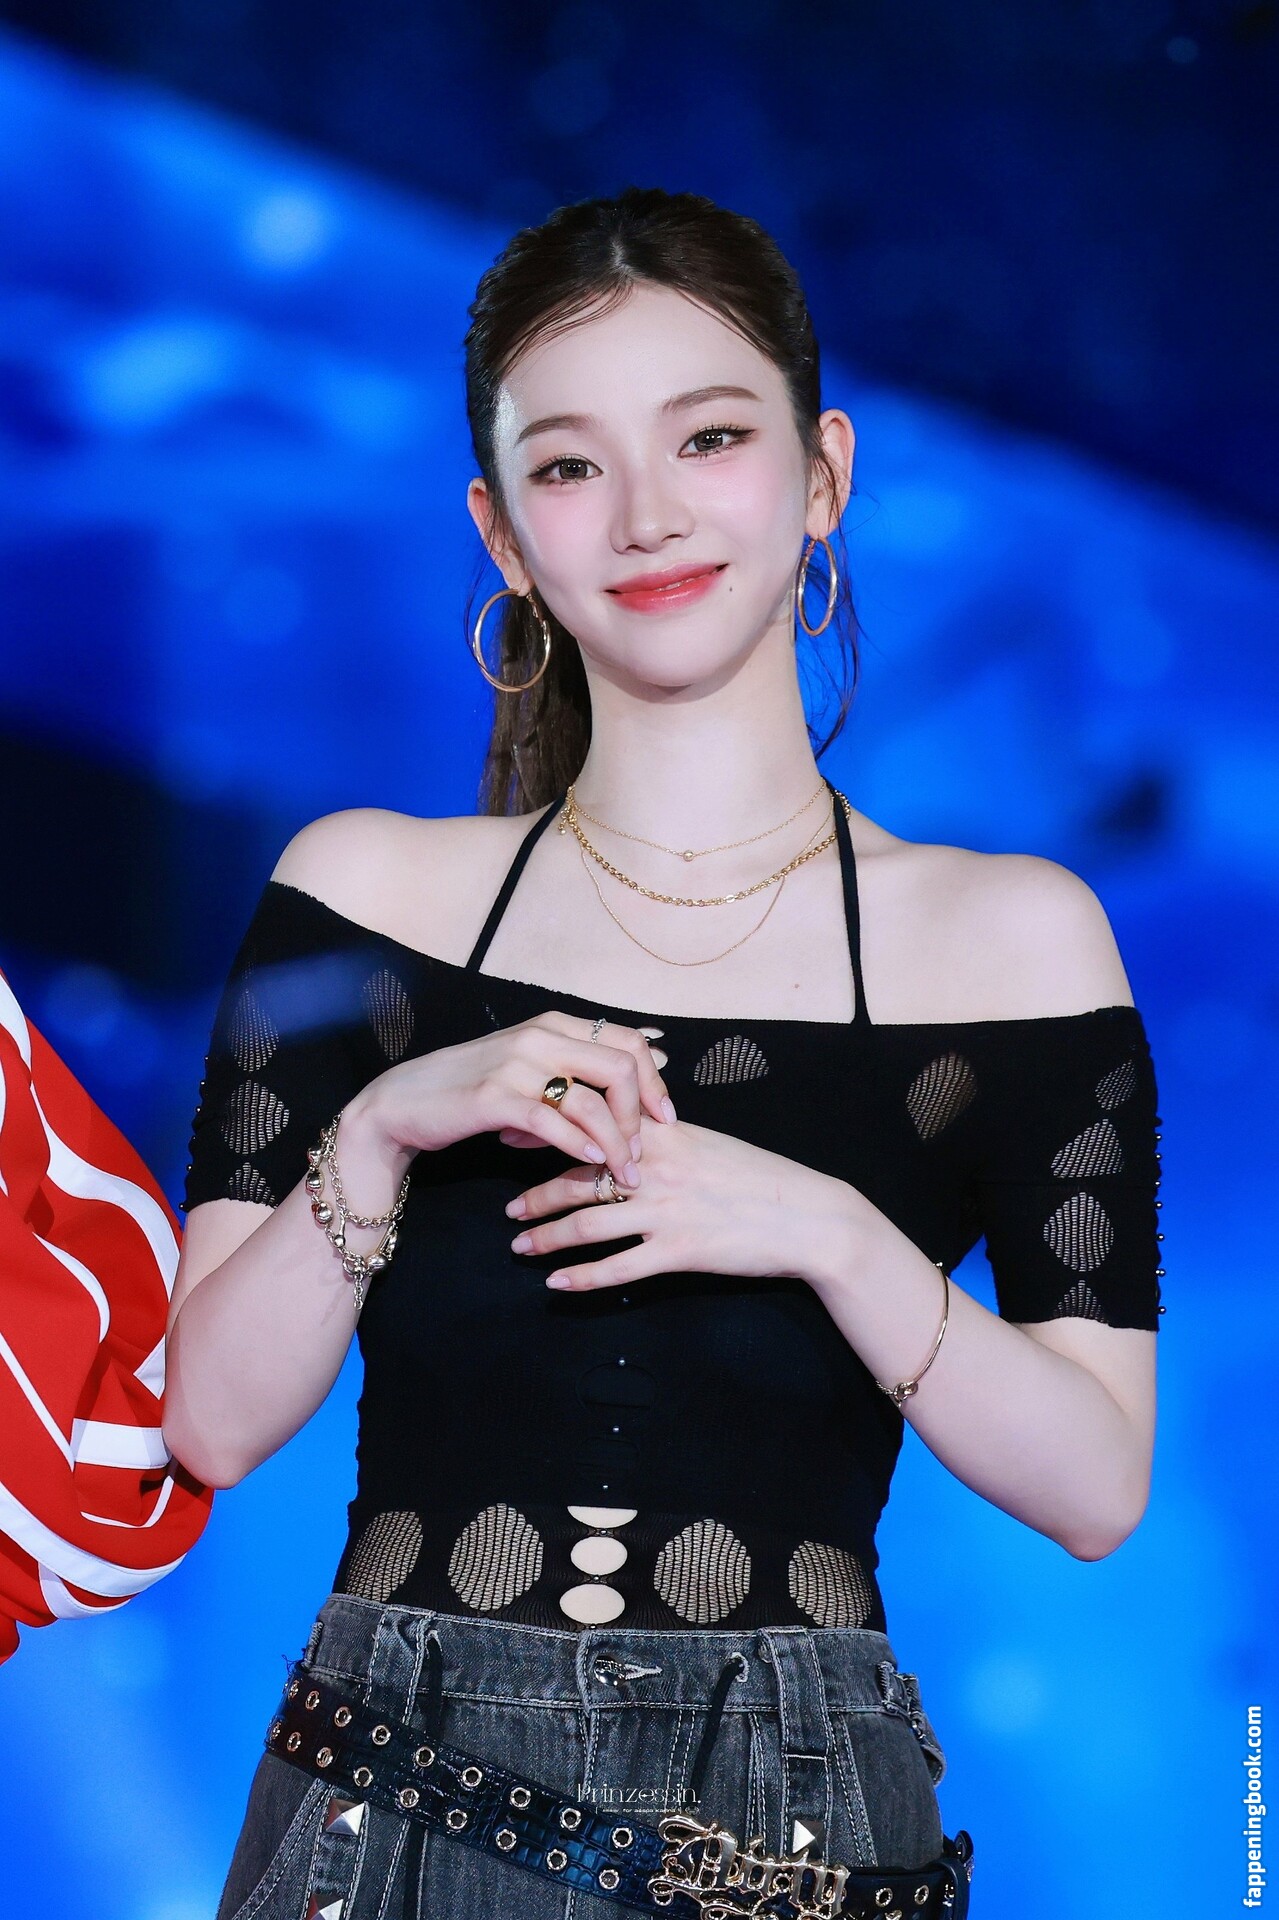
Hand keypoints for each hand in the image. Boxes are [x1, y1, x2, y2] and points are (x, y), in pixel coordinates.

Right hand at [348, 1010, 675, 1196]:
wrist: (405, 1103)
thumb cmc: (472, 1090)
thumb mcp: (528, 1069)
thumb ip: (573, 1071)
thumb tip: (641, 1076)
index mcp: (553, 1025)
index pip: (628, 1040)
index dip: (655, 1080)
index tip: (665, 1116)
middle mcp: (539, 1036)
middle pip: (620, 1066)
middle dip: (641, 1114)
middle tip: (645, 1151)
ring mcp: (516, 1064)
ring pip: (591, 1101)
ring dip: (617, 1143)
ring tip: (624, 1172)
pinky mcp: (494, 1097)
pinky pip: (552, 1122)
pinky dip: (580, 1145)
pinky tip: (592, 1162)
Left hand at [505, 1110, 851, 1291]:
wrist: (808, 1217)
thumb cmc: (762, 1179)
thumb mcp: (709, 1143)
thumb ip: (665, 1138)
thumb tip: (627, 1132)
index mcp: (664, 1136)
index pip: (592, 1126)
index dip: (548, 1132)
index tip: (517, 1137)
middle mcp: (658, 1170)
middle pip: (577, 1177)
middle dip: (535, 1195)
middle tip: (509, 1209)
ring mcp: (666, 1212)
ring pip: (587, 1222)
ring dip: (546, 1236)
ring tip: (521, 1246)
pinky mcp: (679, 1251)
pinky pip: (617, 1267)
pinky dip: (581, 1277)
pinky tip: (557, 1284)